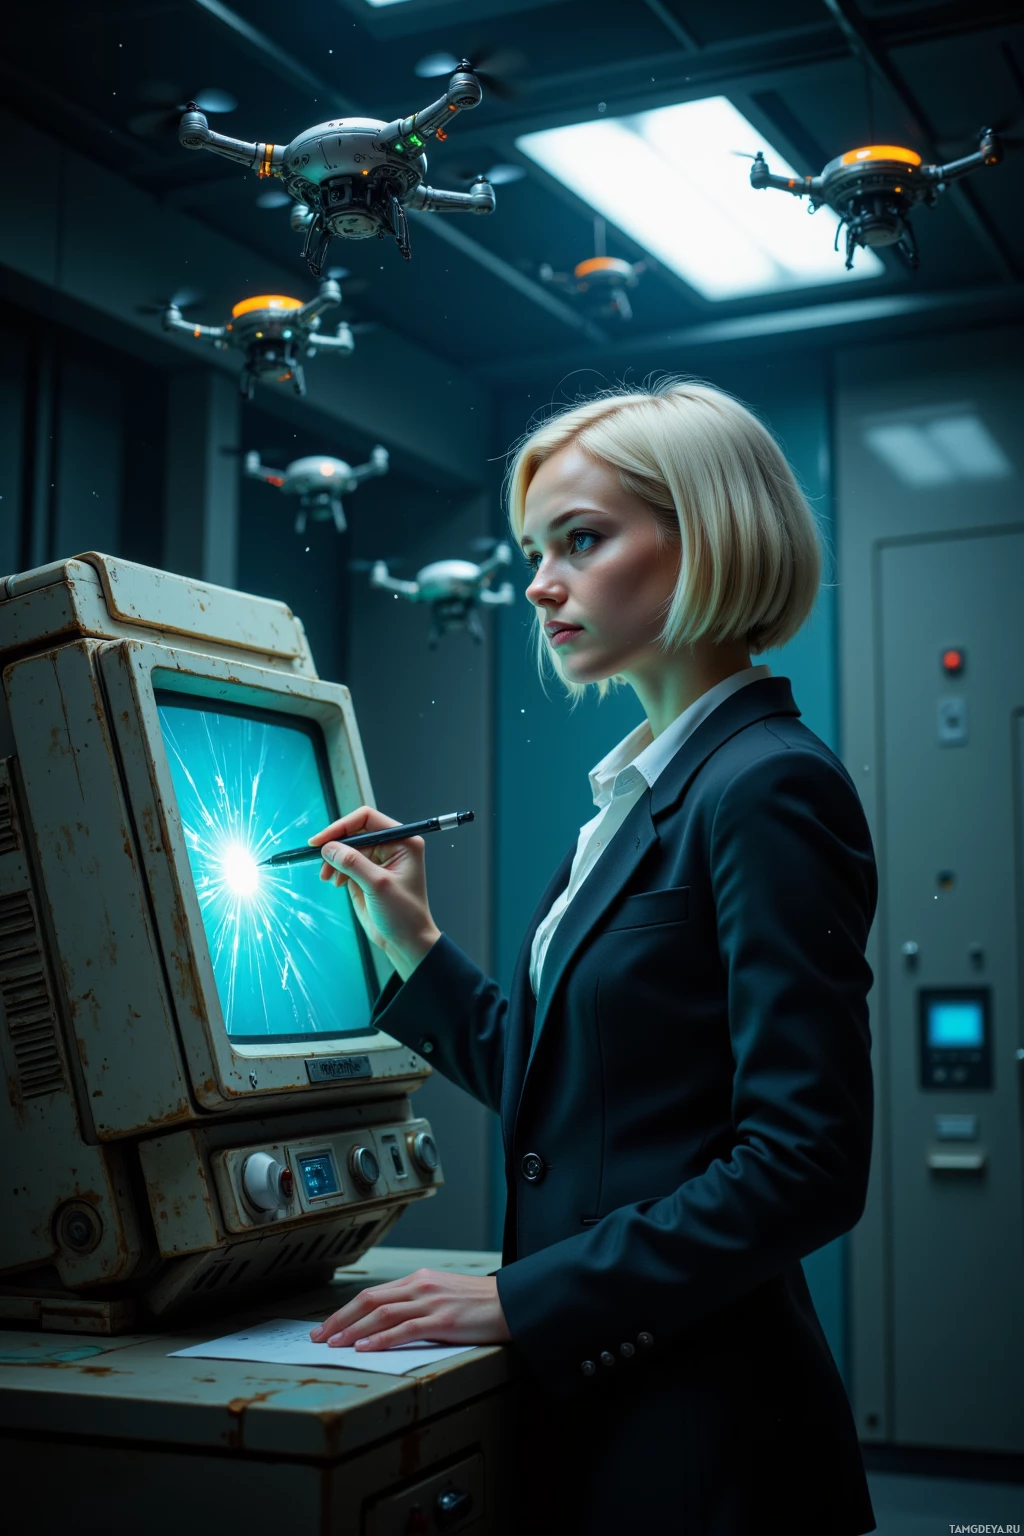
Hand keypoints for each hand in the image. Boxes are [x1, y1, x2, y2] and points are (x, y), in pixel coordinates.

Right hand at [308, 805, 440, 978]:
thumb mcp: (377, 885)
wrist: (405, 942)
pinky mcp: (366, 873)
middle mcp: (391, 845)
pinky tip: (336, 883)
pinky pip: (345, 863)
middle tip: (321, 862)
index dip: (342, 826)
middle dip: (336, 846)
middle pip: (354, 832)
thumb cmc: (402, 913)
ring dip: (333, 861)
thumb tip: (328, 847)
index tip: (321, 841)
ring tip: (328, 878)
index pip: (367, 819)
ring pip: (347, 848)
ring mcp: (378, 859)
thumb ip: (353, 863)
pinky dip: (336, 870)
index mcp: (402, 841)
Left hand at [309, 1268, 510, 1351]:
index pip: (372, 1293)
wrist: (512, 1303)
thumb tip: (386, 1323)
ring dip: (353, 1330)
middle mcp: (421, 1286)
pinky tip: (366, 1348)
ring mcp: (431, 1302)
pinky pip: (404, 1329)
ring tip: (335, 1344)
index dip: (345, 1310)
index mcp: (419, 1279)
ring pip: (381, 1314)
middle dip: (339, 1319)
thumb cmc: (480, 1303)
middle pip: (369, 1300)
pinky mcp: (443, 1321)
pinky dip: (381, 1339)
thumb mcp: (443, 1295)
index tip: (327, 1326)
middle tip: (319, 1336)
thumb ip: (416, 1303)